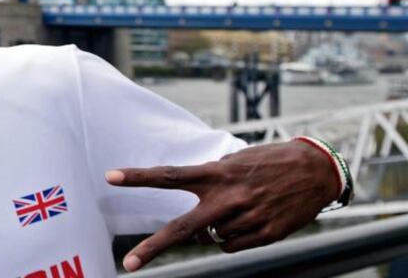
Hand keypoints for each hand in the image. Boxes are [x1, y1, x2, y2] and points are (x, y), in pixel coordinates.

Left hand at [106, 141, 339, 271]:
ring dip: (216, 227)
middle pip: (182, 228)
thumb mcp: (235, 163)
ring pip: (212, 238)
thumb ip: (211, 185)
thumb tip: (199, 223)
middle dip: (153, 247)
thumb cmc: (268, 163)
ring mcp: (247, 219)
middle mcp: (228, 198)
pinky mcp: (266, 235)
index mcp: (217, 174)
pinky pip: (233, 245)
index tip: (110, 177)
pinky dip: (234, 236)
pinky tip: (252, 218)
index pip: (169, 176)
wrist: (316, 170)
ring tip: (241, 206)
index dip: (138, 177)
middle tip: (129, 263)